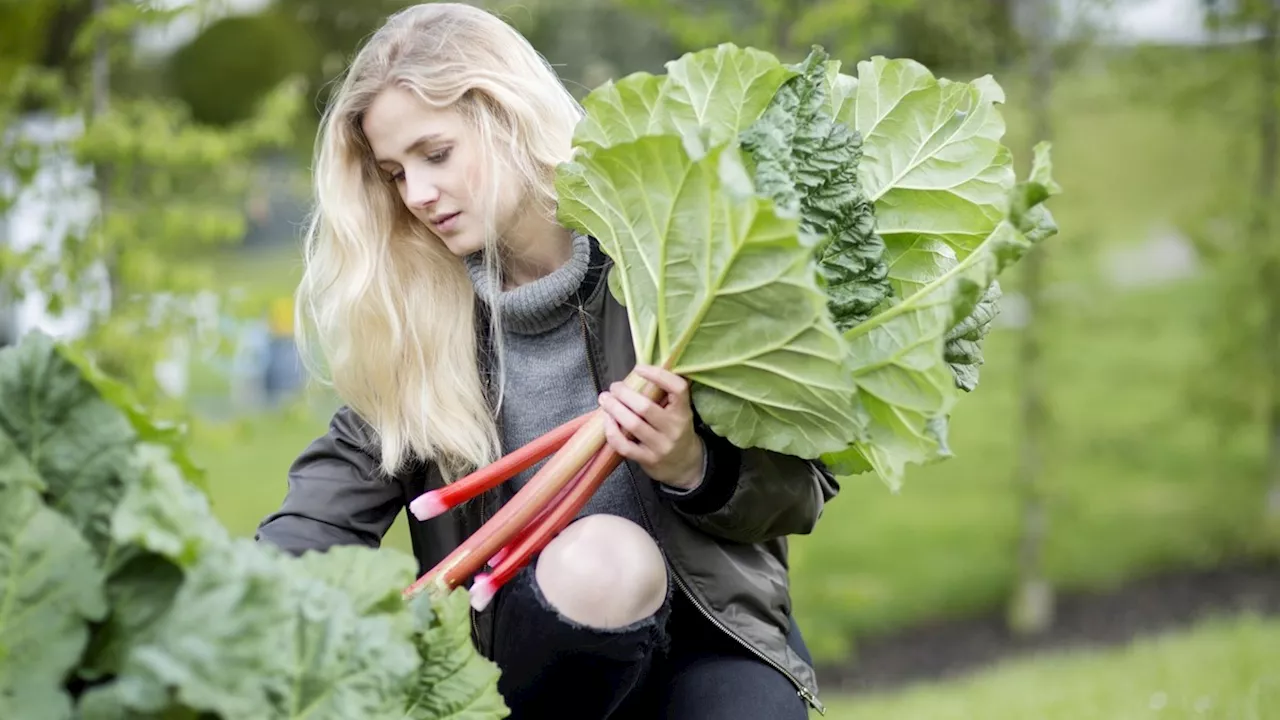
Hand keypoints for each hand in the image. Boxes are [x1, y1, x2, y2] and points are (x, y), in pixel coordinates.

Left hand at [598, 365, 704, 490]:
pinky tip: (607, 420)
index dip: (658, 375)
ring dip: (614, 409)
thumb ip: (665, 396)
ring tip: (604, 399)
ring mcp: (660, 446)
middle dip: (624, 394)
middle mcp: (674, 429)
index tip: (639, 368)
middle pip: (645, 407)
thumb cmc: (677, 431)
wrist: (686, 466)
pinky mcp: (648, 460)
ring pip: (633, 425)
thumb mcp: (679, 413)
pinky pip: (624, 446)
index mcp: (683, 412)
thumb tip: (638, 372)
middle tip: (614, 387)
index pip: (678, 389)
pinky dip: (612, 431)